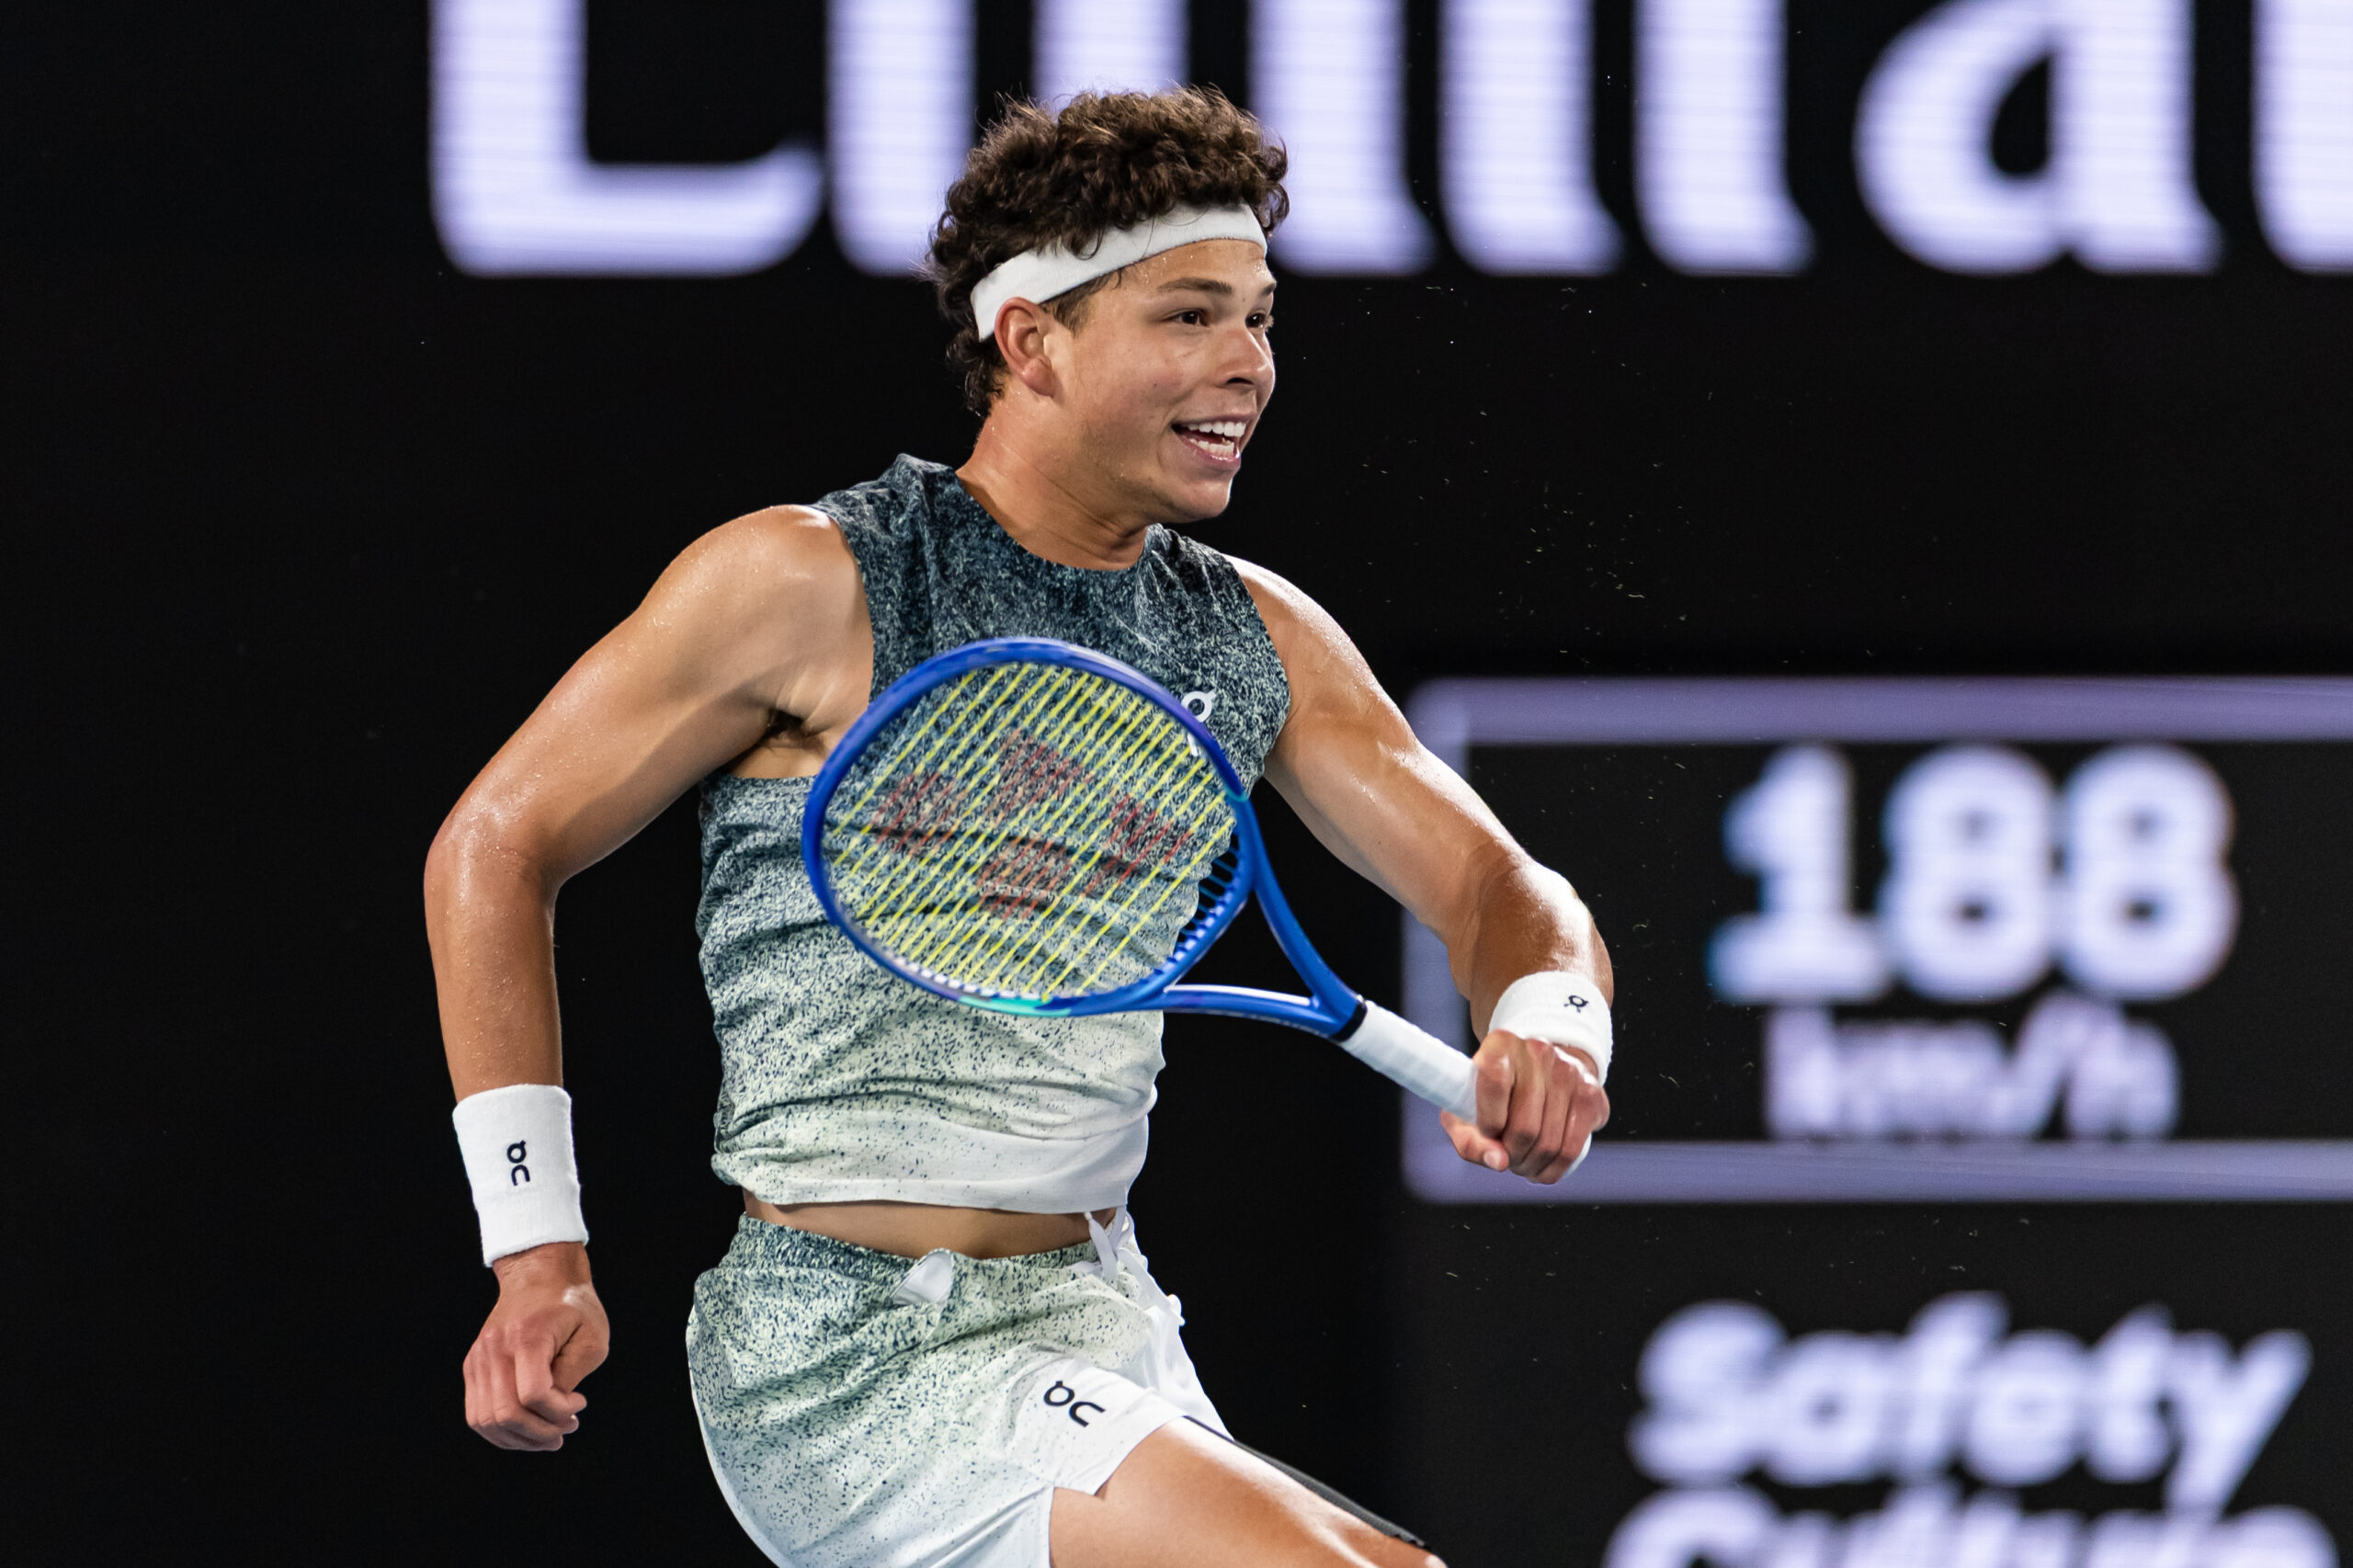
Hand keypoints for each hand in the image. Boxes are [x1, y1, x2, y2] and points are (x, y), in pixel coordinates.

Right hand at [462, 1241, 609, 1450]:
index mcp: (527, 1336)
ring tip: (548, 1437)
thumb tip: (552, 1411)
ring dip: (519, 1439)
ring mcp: (478, 1359)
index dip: (559, 1411)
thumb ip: (572, 1375)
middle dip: (540, 1433)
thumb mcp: (591, 1336)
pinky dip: (501, 1431)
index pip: (533, 1394)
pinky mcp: (473, 1366)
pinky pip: (477, 1414)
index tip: (581, 1403)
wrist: (538, 1274)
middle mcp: (495, 1349)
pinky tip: (527, 1430)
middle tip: (566, 1429)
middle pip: (506, 1414)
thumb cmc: (572, 1306)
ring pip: (486, 1420)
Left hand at [1439, 1031, 1610, 1182]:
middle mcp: (1539, 1052)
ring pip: (1550, 1144)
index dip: (1488, 1120)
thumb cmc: (1493, 1094)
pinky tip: (1541, 1168)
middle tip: (1506, 1157)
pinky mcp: (1591, 1095)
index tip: (1488, 1132)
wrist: (1538, 1069)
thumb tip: (1499, 1161)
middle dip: (1511, 1155)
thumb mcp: (1465, 1110)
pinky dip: (1553, 1170)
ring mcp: (1570, 1072)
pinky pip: (1572, 1150)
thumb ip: (1469, 1140)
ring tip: (1521, 1163)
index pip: (1494, 1082)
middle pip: (1525, 1127)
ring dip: (1531, 1166)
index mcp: (1501, 1044)